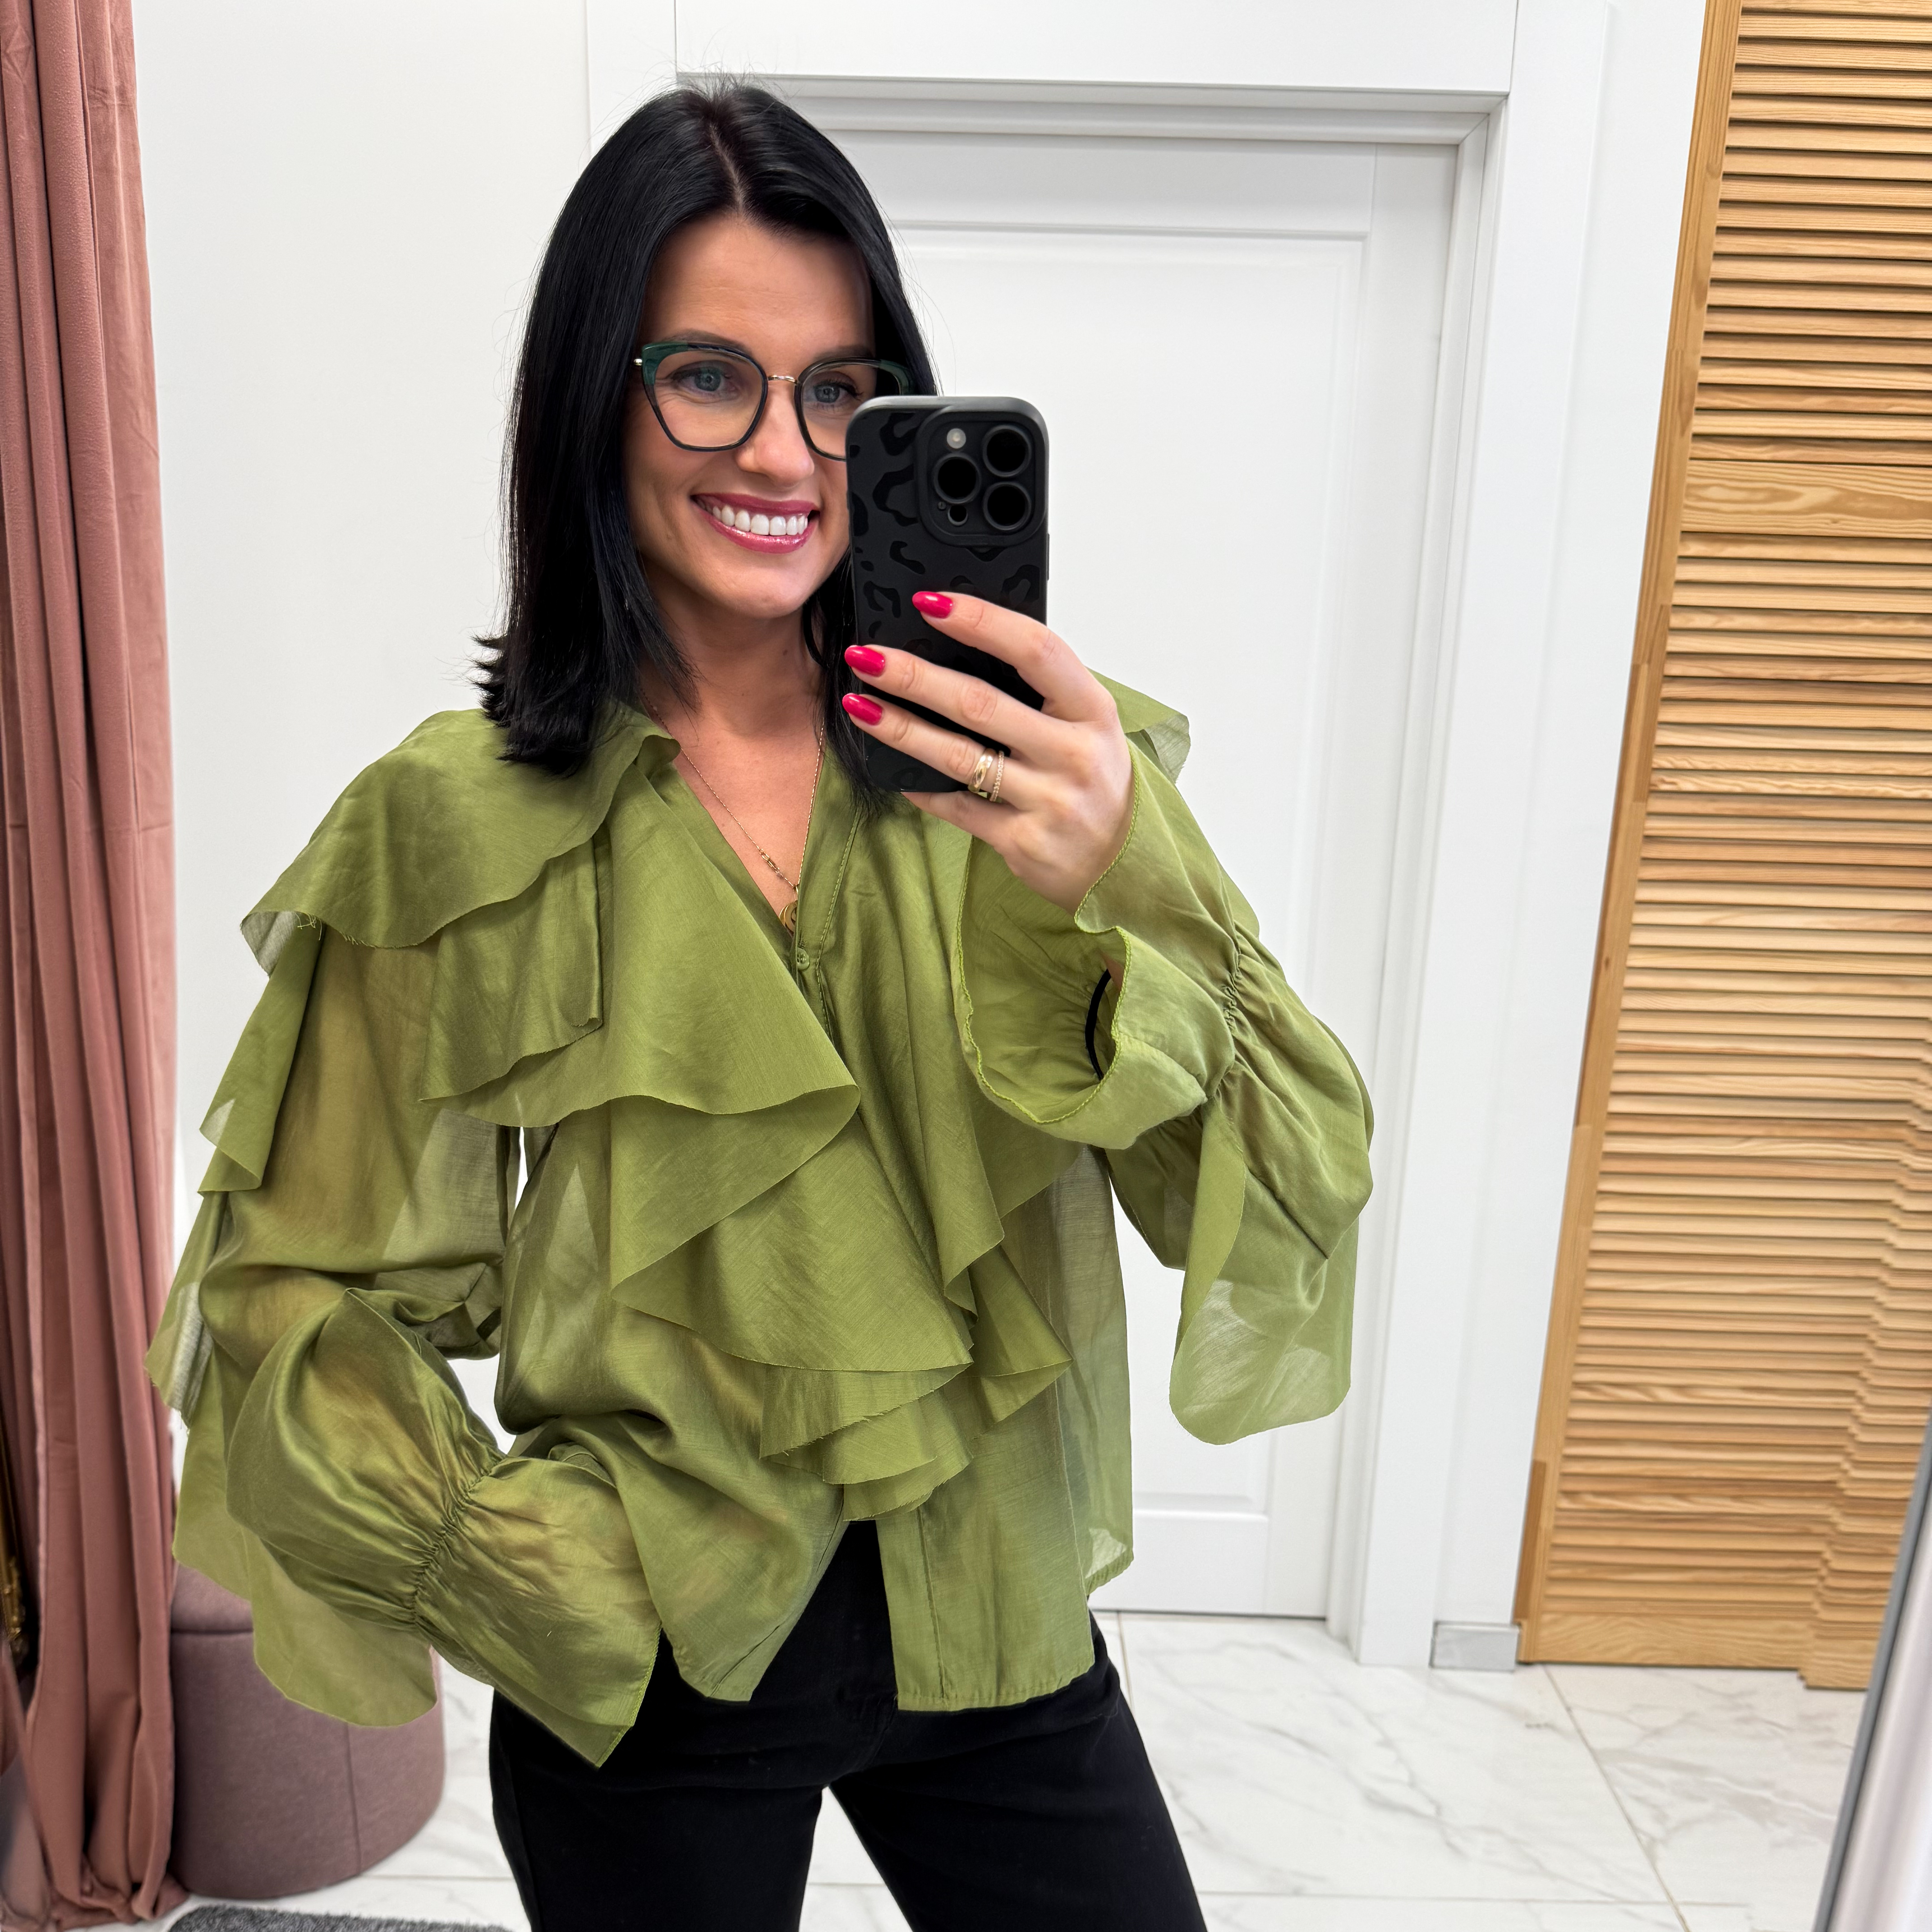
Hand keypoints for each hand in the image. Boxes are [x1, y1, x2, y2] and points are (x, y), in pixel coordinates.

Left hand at [840, 592, 1133, 916]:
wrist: (1122, 864)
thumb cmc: (1093, 780)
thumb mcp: (1086, 724)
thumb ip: (1041, 690)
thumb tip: (961, 642)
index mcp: (1093, 710)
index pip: (1035, 650)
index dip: (980, 621)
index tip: (929, 602)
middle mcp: (1074, 753)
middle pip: (981, 703)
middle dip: (915, 675)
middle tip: (866, 654)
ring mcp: (1049, 801)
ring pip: (959, 756)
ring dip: (901, 727)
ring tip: (858, 703)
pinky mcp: (1023, 841)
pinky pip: (956, 807)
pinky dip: (920, 785)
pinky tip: (890, 768)